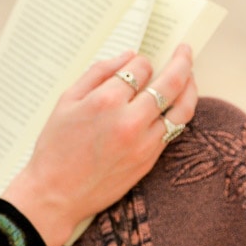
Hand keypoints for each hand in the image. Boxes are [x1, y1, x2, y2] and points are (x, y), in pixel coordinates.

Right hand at [3, 44, 197, 245]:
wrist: (56, 195)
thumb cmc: (55, 147)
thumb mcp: (67, 101)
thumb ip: (97, 73)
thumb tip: (127, 56)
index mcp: (106, 101)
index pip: (141, 67)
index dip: (141, 60)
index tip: (138, 62)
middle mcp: (130, 120)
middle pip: (171, 82)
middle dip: (182, 61)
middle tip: (184, 50)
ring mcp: (144, 142)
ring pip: (182, 108)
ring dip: (190, 88)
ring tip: (190, 76)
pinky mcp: (150, 160)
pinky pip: (174, 130)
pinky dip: (180, 113)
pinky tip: (177, 104)